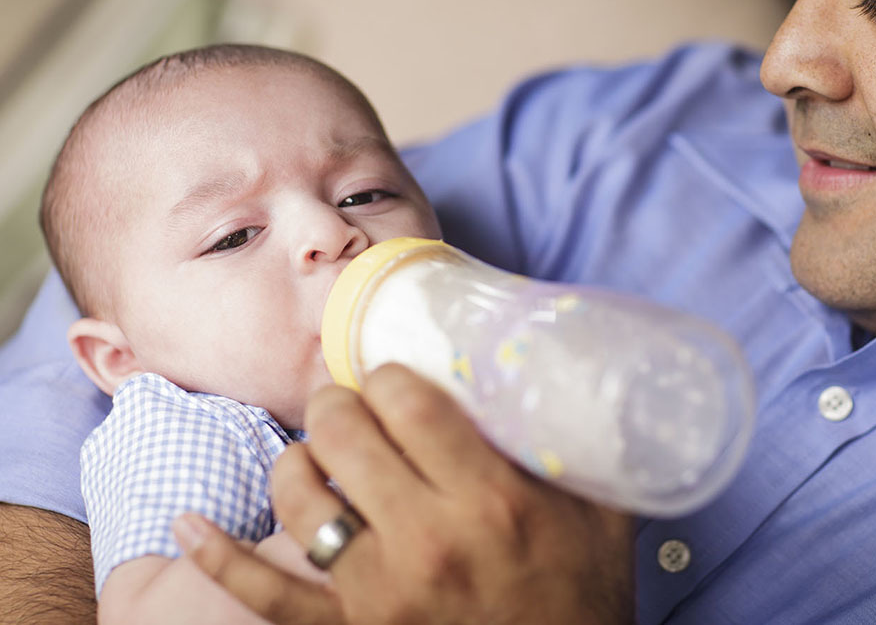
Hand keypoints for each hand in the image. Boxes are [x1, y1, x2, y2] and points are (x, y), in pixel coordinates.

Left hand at [185, 363, 635, 623]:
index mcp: (490, 499)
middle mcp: (426, 540)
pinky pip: (266, 594)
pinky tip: (186, 524)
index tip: (395, 377)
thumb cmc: (585, 596)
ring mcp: (378, 592)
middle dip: (340, 401)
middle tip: (351, 400)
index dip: (389, 373)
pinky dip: (219, 557)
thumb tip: (568, 365)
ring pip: (300, 496)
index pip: (406, 399)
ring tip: (316, 449)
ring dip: (298, 458)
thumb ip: (583, 439)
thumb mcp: (603, 511)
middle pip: (345, 433)